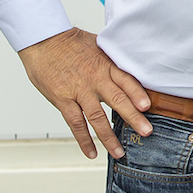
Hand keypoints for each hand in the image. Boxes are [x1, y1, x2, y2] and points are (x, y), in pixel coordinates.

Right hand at [18, 27, 151, 158]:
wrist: (44, 40)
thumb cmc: (71, 43)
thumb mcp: (98, 46)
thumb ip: (112, 61)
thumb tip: (129, 69)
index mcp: (106, 64)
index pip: (127, 80)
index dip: (138, 94)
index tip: (148, 106)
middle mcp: (95, 78)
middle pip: (118, 100)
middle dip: (134, 118)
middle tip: (146, 131)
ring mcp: (79, 90)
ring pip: (97, 117)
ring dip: (109, 137)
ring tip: (119, 152)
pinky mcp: (63, 100)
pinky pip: (75, 123)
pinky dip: (83, 139)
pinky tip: (91, 152)